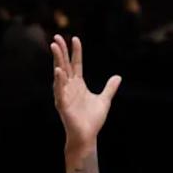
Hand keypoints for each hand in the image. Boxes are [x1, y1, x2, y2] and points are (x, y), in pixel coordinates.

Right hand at [51, 35, 120, 159]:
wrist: (87, 136)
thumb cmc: (92, 119)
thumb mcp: (104, 100)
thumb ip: (109, 88)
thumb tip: (117, 77)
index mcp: (78, 84)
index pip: (76, 64)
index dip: (76, 52)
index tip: (75, 38)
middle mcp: (69, 87)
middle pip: (65, 65)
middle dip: (61, 51)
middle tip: (57, 37)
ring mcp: (64, 94)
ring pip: (60, 74)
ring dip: (57, 60)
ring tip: (54, 47)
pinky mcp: (62, 104)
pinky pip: (59, 90)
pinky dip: (58, 81)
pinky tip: (58, 71)